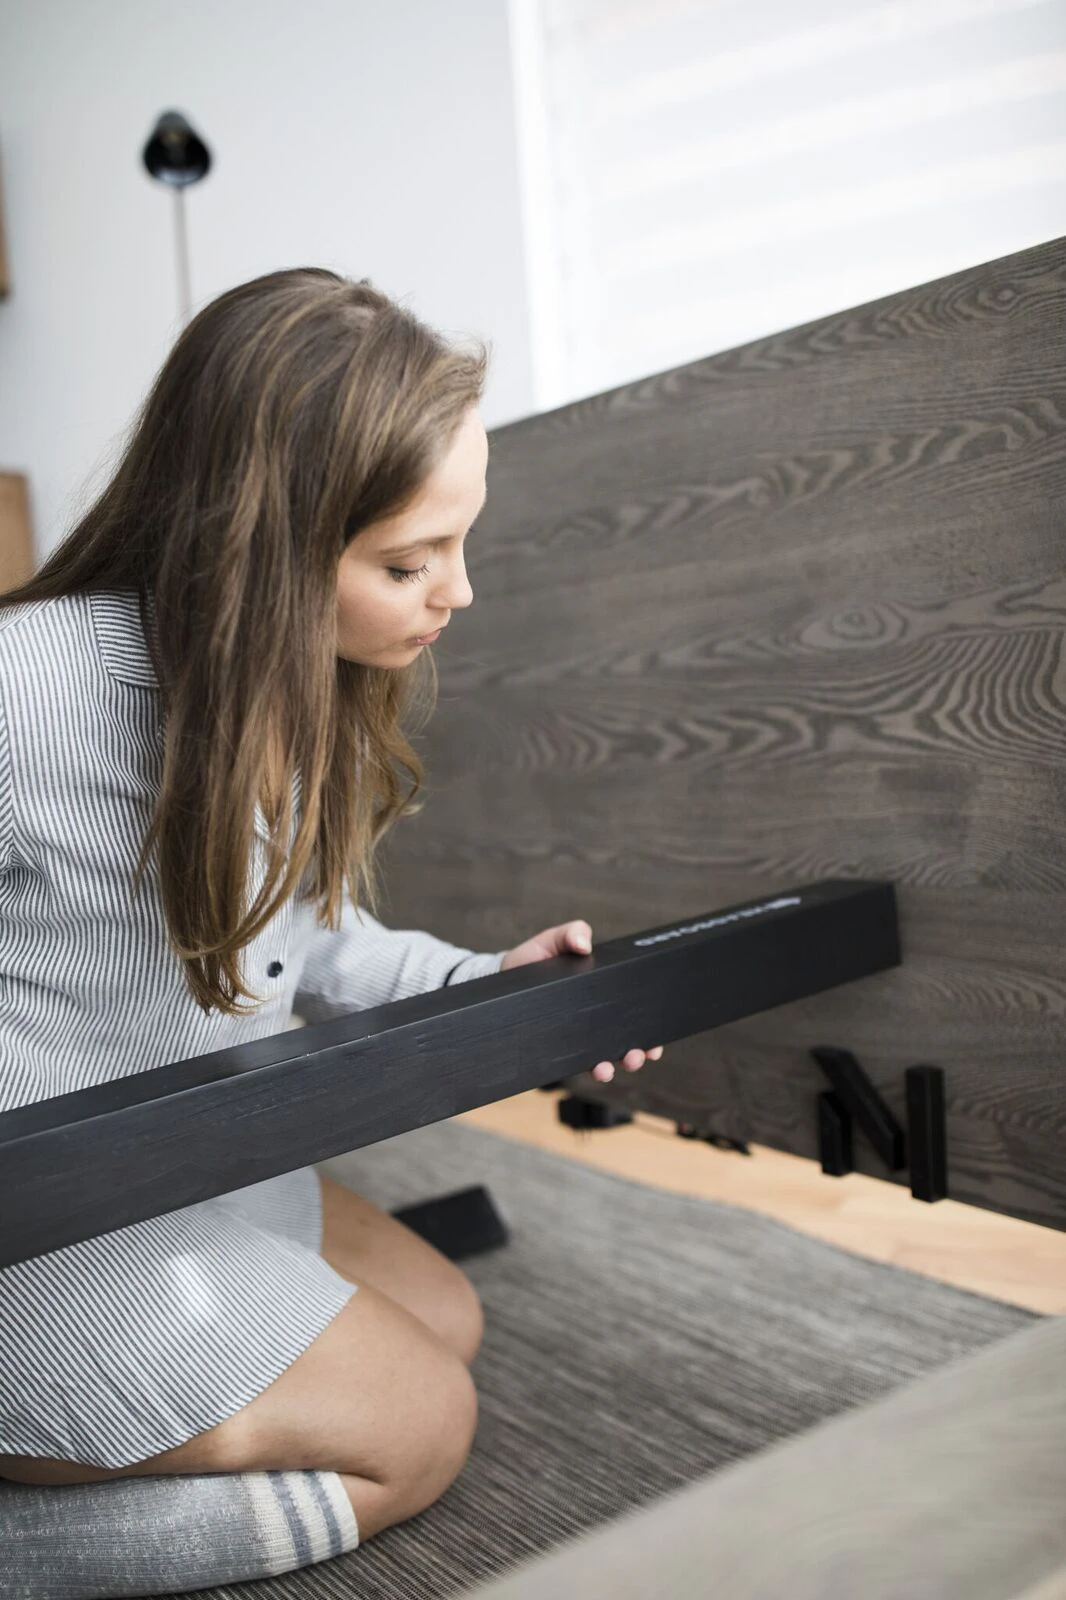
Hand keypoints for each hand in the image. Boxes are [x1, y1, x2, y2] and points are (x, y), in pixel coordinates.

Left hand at [500, 919, 665, 1084]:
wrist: (500, 978)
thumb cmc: (531, 959)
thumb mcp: (552, 941)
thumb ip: (570, 934)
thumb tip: (584, 943)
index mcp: (599, 994)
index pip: (629, 1014)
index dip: (646, 1029)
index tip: (655, 1040)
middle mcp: (590, 1019)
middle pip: (622, 1041)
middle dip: (635, 1053)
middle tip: (637, 1055)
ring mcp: (574, 1035)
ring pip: (601, 1057)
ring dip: (612, 1066)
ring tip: (608, 1068)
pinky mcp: (555, 1046)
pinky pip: (573, 1062)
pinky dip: (585, 1068)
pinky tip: (592, 1069)